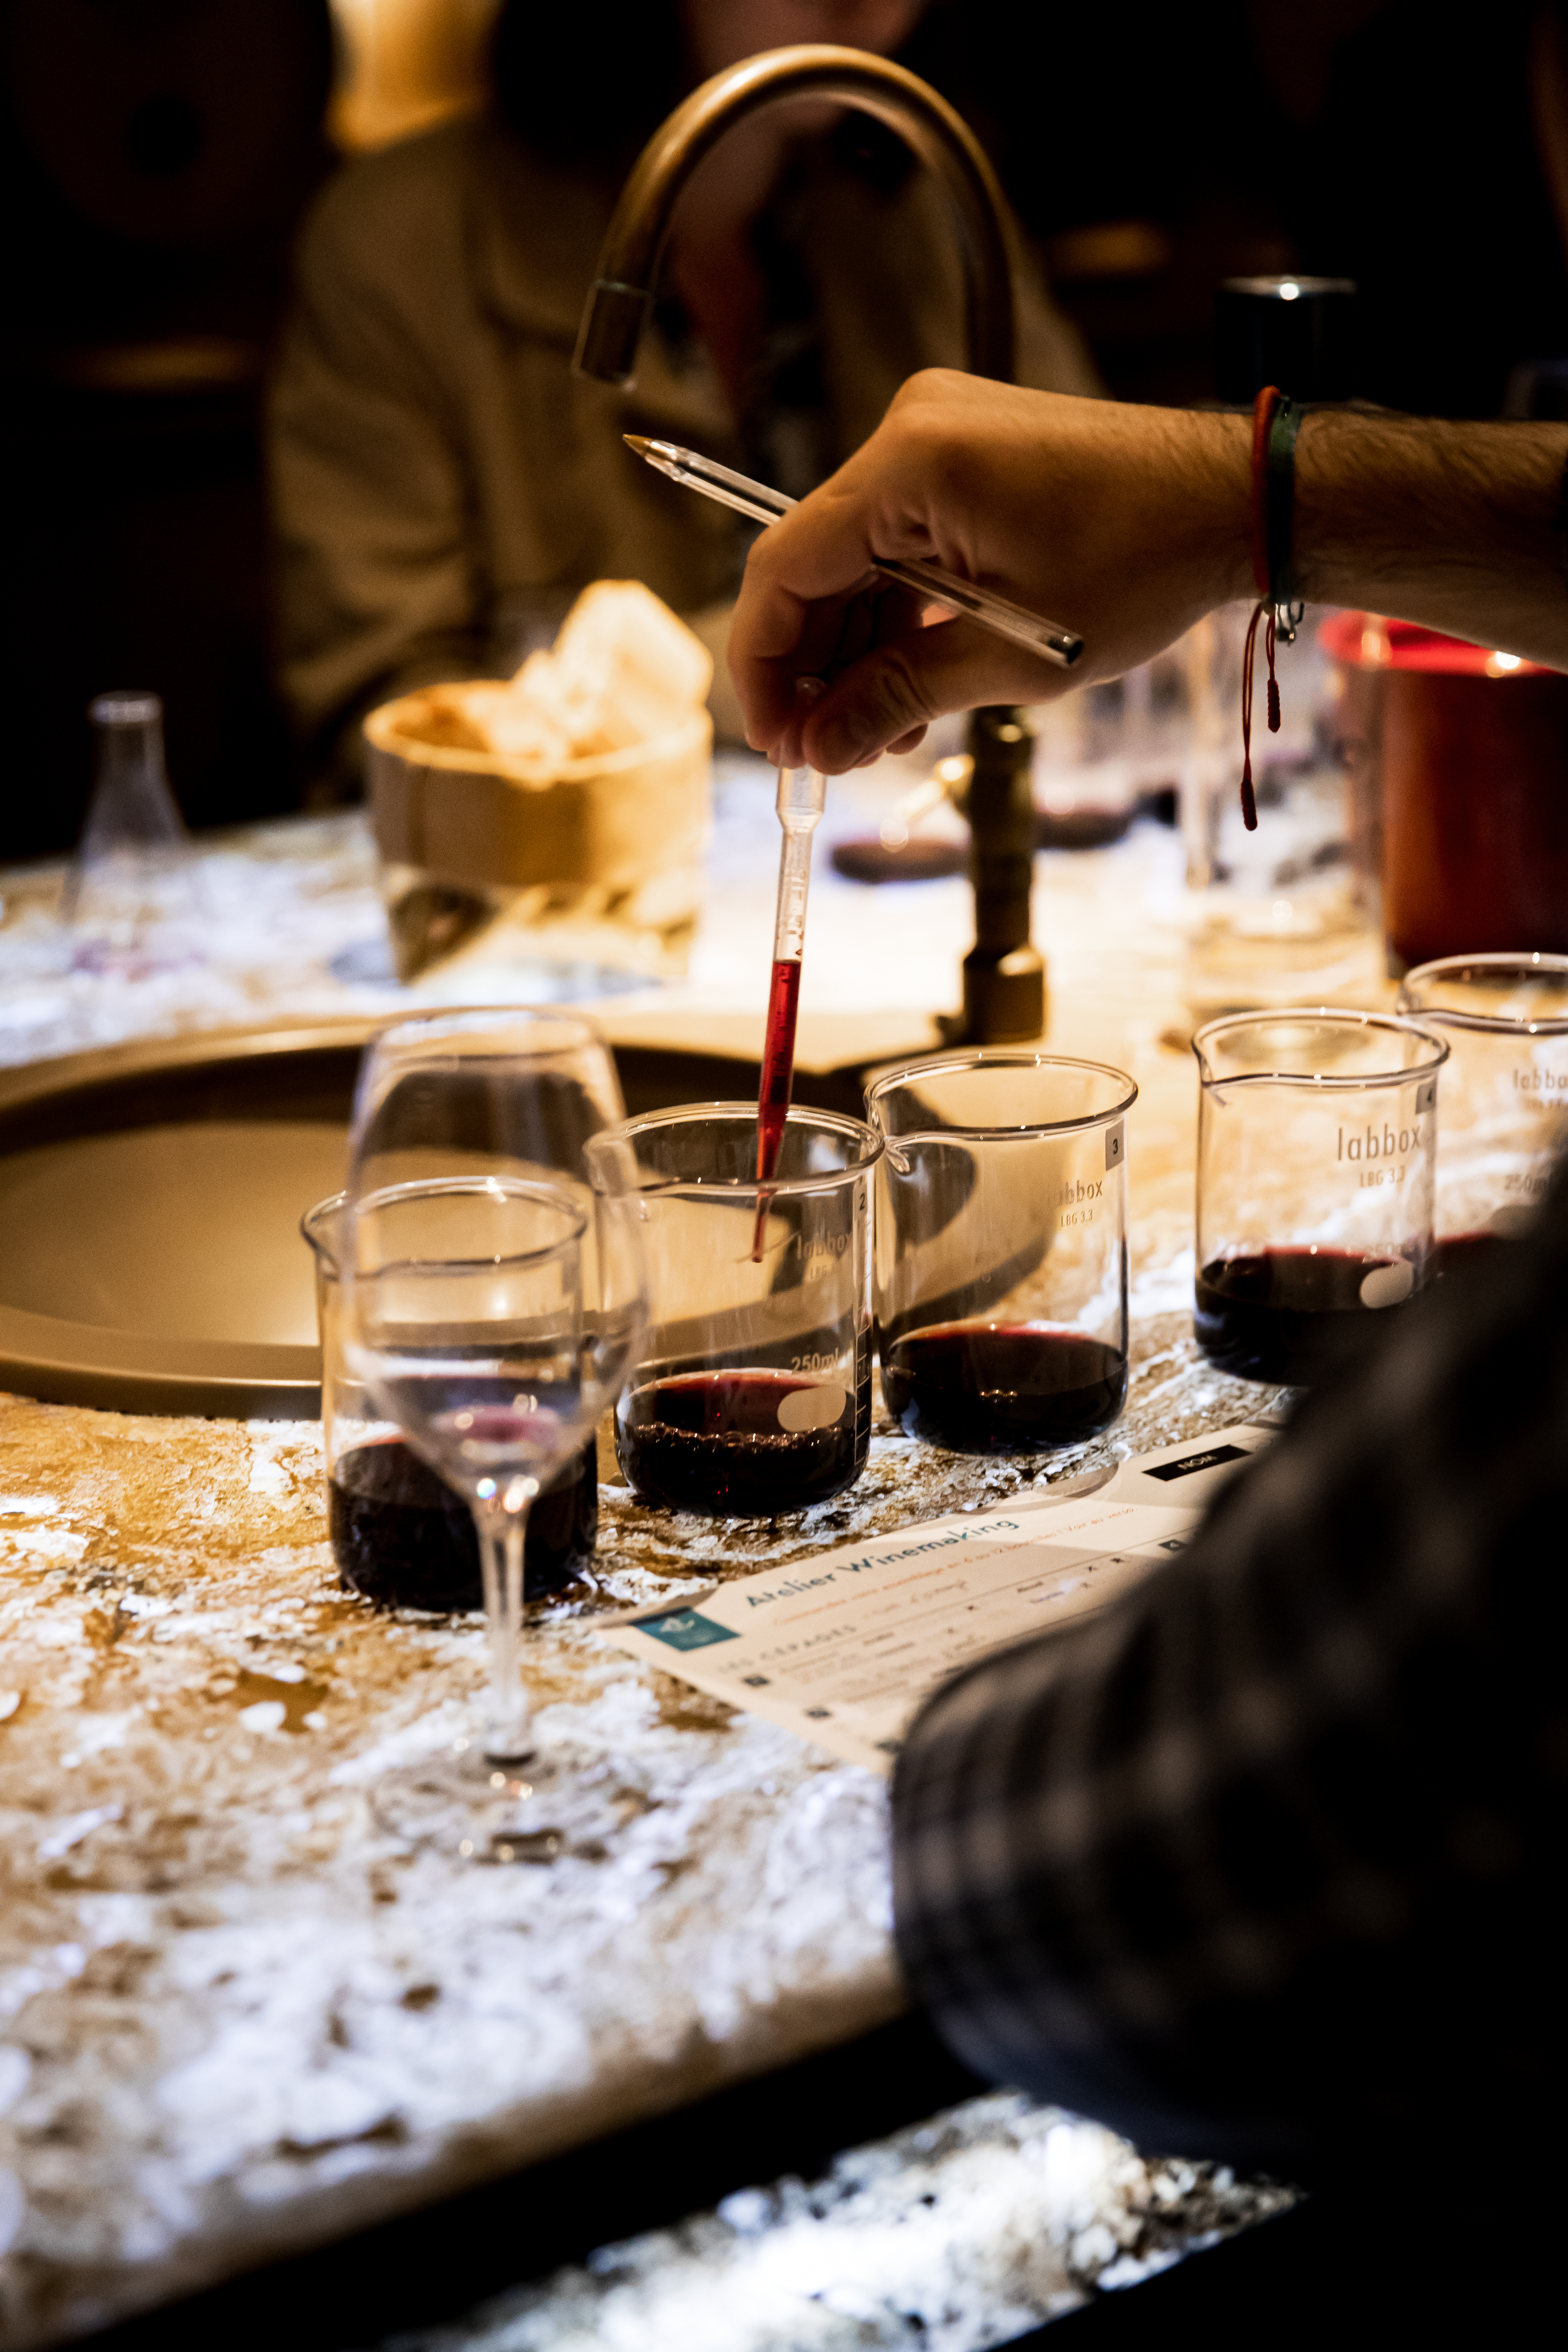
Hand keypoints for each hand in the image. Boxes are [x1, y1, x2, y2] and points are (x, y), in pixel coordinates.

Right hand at [730, 371, 1252, 770]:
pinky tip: (908, 690)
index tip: (775, 741)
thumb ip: (897, 698)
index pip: (782, 567)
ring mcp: (936, 438)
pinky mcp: (964, 457)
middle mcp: (908, 432)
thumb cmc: (1142, 565)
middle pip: (813, 566)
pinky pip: (900, 544)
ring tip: (875, 738)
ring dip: (857, 651)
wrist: (1234, 501)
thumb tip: (818, 750)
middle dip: (811, 668)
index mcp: (908, 466)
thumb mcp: (1010, 656)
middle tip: (821, 755)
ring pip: (855, 562)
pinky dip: (897, 616)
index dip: (764, 663)